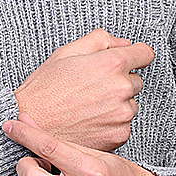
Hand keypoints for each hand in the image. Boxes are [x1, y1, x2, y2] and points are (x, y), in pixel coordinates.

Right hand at [14, 28, 154, 152]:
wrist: (30, 125)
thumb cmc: (44, 89)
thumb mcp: (66, 52)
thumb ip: (100, 40)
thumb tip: (123, 44)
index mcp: (111, 64)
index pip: (144, 53)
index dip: (134, 54)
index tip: (127, 59)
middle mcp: (121, 89)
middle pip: (135, 80)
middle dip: (118, 81)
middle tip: (91, 87)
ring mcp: (121, 114)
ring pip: (129, 104)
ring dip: (115, 104)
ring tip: (87, 106)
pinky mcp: (118, 135)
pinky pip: (123, 124)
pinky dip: (110, 123)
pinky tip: (88, 120)